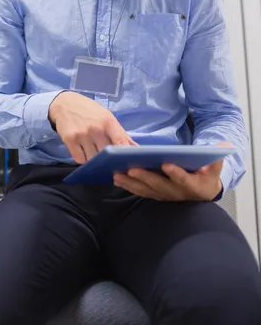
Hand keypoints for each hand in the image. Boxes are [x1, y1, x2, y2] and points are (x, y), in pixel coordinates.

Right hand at [49, 91, 136, 162]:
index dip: (125, 155)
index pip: (121, 142)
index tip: (127, 162)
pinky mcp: (69, 140)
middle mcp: (96, 129)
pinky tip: (82, 150)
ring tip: (92, 151)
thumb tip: (136, 148)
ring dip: (93, 159)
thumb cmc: (89, 110)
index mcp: (108, 122)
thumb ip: (121, 134)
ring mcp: (82, 135)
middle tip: (106, 156)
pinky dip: (82, 158)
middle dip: (107, 158)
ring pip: (92, 159)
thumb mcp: (107, 116)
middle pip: (106, 155)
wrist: (65, 103)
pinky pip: (79, 159)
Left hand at [113, 143, 230, 201]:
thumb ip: (217, 158)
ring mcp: (164, 195)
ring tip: (117, 174)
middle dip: (145, 177)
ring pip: (146, 190)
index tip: (167, 164)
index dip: (176, 173)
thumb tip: (224, 146)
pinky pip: (140, 191)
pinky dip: (129, 186)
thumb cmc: (206, 176)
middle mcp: (176, 193)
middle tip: (132, 168)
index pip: (184, 180)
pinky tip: (116, 179)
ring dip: (131, 182)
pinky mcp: (155, 195)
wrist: (202, 192)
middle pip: (159, 185)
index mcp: (192, 185)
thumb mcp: (215, 167)